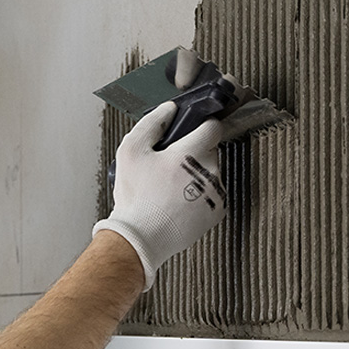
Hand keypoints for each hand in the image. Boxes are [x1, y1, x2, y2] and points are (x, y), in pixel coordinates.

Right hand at [93, 101, 225, 289]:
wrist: (140, 238)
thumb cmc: (135, 198)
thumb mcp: (130, 151)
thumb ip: (151, 124)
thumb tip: (168, 110)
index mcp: (191, 154)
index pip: (212, 126)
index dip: (199, 126)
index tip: (190, 132)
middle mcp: (210, 172)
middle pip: (210, 150)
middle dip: (193, 153)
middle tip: (169, 165)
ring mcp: (216, 193)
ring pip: (211, 172)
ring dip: (196, 174)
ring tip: (170, 187)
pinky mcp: (217, 212)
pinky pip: (211, 194)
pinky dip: (198, 194)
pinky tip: (176, 202)